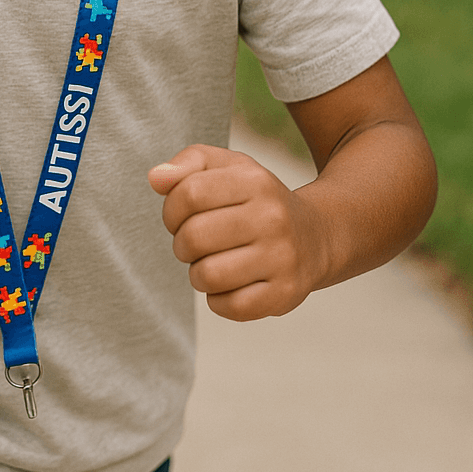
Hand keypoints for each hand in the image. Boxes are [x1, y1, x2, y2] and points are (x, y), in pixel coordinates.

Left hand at [148, 145, 327, 319]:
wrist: (316, 236)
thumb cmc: (257, 201)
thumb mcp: (229, 168)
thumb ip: (188, 164)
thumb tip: (156, 178)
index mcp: (255, 181)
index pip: (188, 193)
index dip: (172, 209)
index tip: (182, 217)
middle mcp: (272, 218)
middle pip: (193, 237)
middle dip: (182, 244)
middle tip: (197, 244)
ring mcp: (282, 258)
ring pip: (207, 276)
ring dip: (198, 274)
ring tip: (213, 263)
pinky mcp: (285, 294)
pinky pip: (229, 307)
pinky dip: (219, 300)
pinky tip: (231, 284)